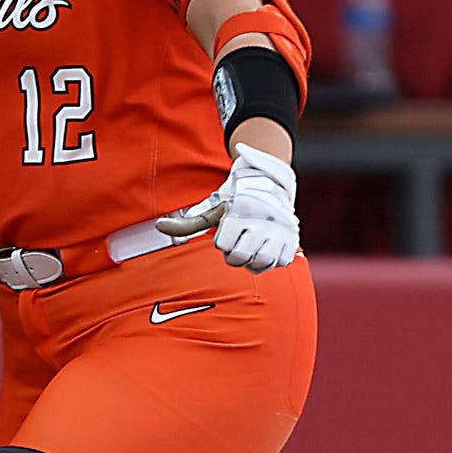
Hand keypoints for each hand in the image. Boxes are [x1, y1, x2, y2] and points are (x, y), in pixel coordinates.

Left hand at [155, 141, 300, 271]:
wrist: (271, 190)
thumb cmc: (235, 206)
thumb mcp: (213, 212)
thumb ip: (188, 223)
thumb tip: (159, 226)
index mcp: (240, 211)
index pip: (222, 245)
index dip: (221, 243)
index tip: (227, 233)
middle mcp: (261, 219)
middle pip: (240, 256)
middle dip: (235, 256)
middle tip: (238, 244)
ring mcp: (279, 231)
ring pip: (261, 262)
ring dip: (252, 262)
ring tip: (250, 251)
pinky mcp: (292, 240)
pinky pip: (279, 263)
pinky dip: (271, 262)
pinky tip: (265, 252)